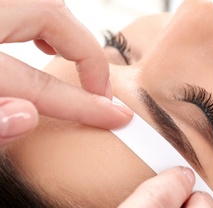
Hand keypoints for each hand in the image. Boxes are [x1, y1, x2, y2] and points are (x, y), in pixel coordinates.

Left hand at [0, 0, 132, 145]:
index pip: (36, 82)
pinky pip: (23, 2)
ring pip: (41, 2)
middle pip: (49, 16)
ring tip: (83, 67)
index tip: (115, 115)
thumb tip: (27, 117)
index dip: (82, 103)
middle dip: (87, 53)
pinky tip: (43, 42)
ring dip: (69, 33)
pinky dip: (42, 19)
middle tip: (103, 89)